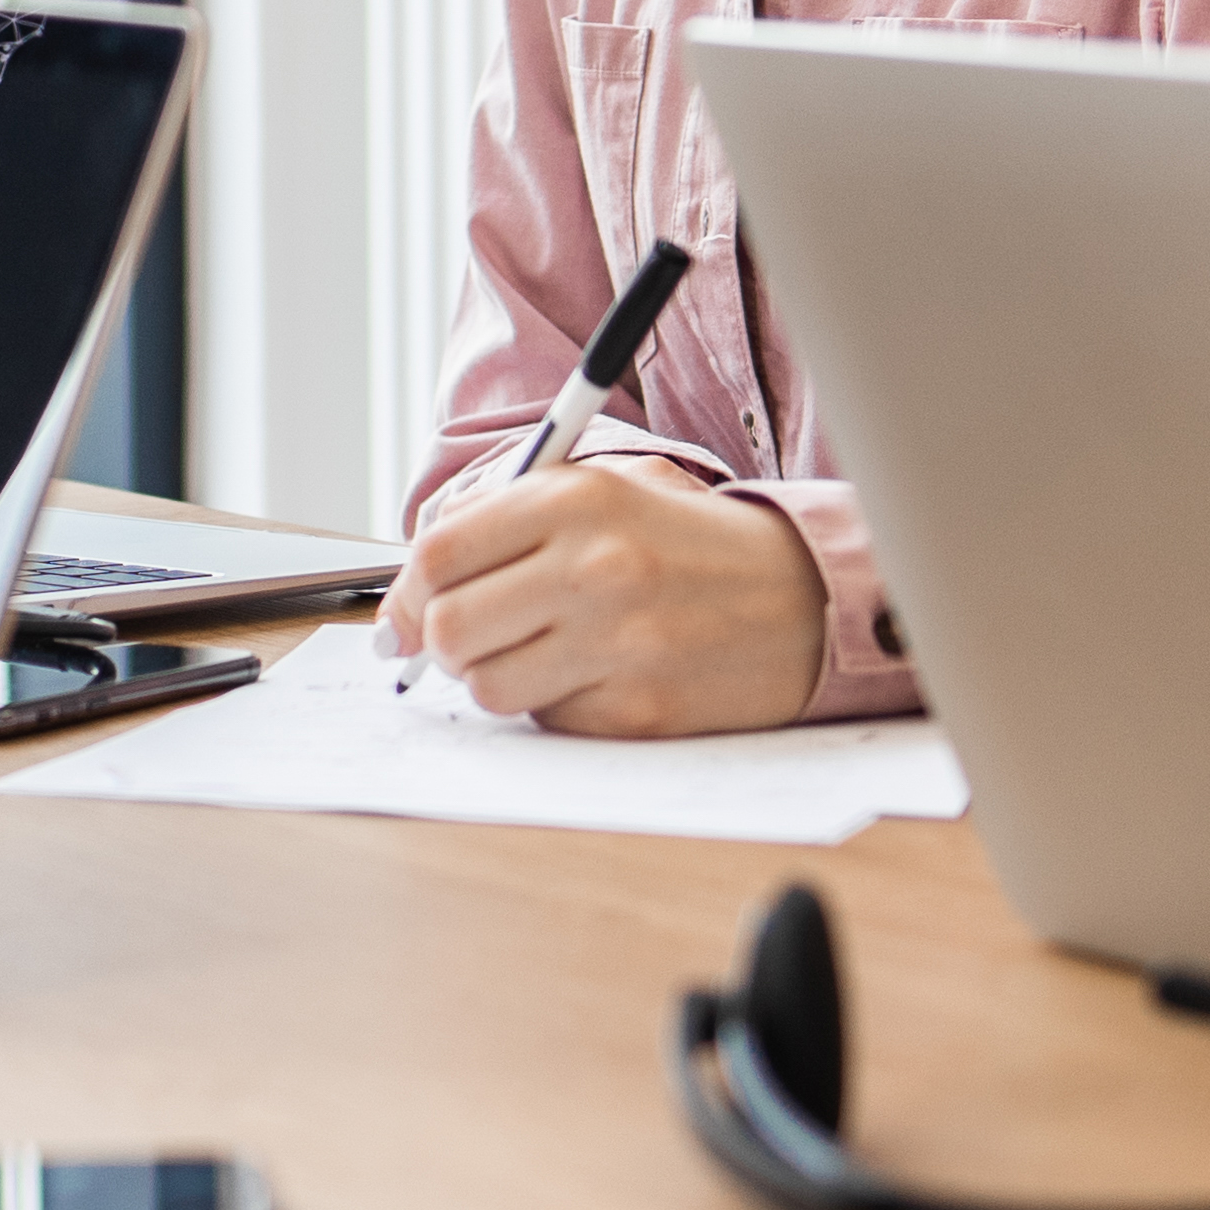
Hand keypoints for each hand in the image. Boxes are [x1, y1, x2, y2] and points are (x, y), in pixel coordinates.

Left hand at [375, 458, 828, 737]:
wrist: (808, 598)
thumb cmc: (693, 542)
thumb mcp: (611, 489)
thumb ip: (512, 517)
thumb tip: (417, 578)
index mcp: (577, 498)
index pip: (439, 551)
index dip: (403, 592)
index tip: (401, 618)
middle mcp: (594, 567)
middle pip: (448, 626)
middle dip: (436, 643)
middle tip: (453, 644)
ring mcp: (618, 643)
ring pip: (487, 684)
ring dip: (493, 677)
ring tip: (534, 654)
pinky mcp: (639, 709)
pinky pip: (547, 720)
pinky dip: (552, 704)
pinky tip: (593, 675)